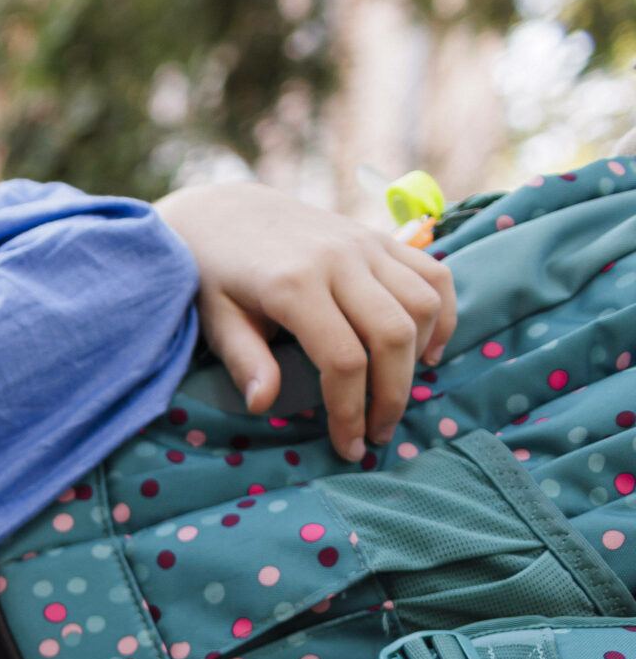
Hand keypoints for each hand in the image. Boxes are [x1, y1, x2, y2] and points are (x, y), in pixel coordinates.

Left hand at [154, 182, 457, 461]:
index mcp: (293, 284)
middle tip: (378, 433)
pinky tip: (428, 351)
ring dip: (420, 358)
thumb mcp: (216, 318)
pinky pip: (434, 275)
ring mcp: (365, 245)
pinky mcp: (381, 239)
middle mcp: (338, 260)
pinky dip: (444, 314)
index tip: (348, 446)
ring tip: (397, 394)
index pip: (343, 360)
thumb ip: (245, 360)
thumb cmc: (215, 274)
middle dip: (392, 395)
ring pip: (422, 306)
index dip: (350, 411)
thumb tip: (264, 406)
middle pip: (392, 336)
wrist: (227, 213)